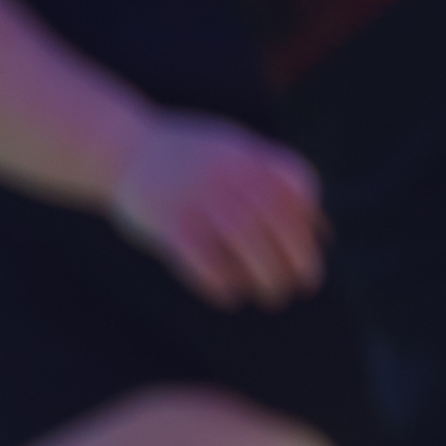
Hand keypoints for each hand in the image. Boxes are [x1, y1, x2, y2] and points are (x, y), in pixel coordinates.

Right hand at [108, 114, 328, 309]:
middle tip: (304, 285)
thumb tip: (325, 233)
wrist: (120, 148)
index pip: (295, 182)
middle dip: (297, 253)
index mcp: (245, 153)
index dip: (311, 218)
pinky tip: (230, 297)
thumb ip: (279, 186)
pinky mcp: (165, 219)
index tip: (316, 249)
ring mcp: (194, 193)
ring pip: (242, 235)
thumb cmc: (192, 161)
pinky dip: (219, 279)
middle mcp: (225, 170)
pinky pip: (199, 254)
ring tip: (273, 297)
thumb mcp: (237, 155)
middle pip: (275, 213)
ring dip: (264, 271)